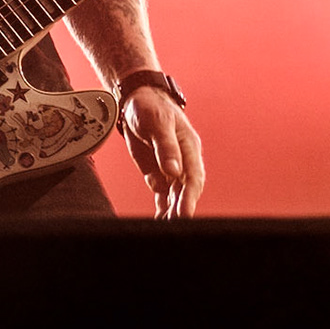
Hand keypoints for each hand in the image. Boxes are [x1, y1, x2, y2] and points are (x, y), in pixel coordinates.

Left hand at [122, 86, 204, 217]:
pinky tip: (159, 219)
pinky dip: (161, 206)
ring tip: (165, 227)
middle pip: (185, 190)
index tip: (185, 213)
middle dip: (181, 209)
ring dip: (171, 211)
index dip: (190, 197)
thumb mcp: (157, 123)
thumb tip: (174, 171)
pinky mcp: (157, 171)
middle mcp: (182, 161)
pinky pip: (162, 192)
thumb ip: (165, 147)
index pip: (193, 177)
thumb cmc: (151, 108)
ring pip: (174, 194)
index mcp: (189, 148)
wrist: (136, 102)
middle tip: (175, 225)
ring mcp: (170, 168)